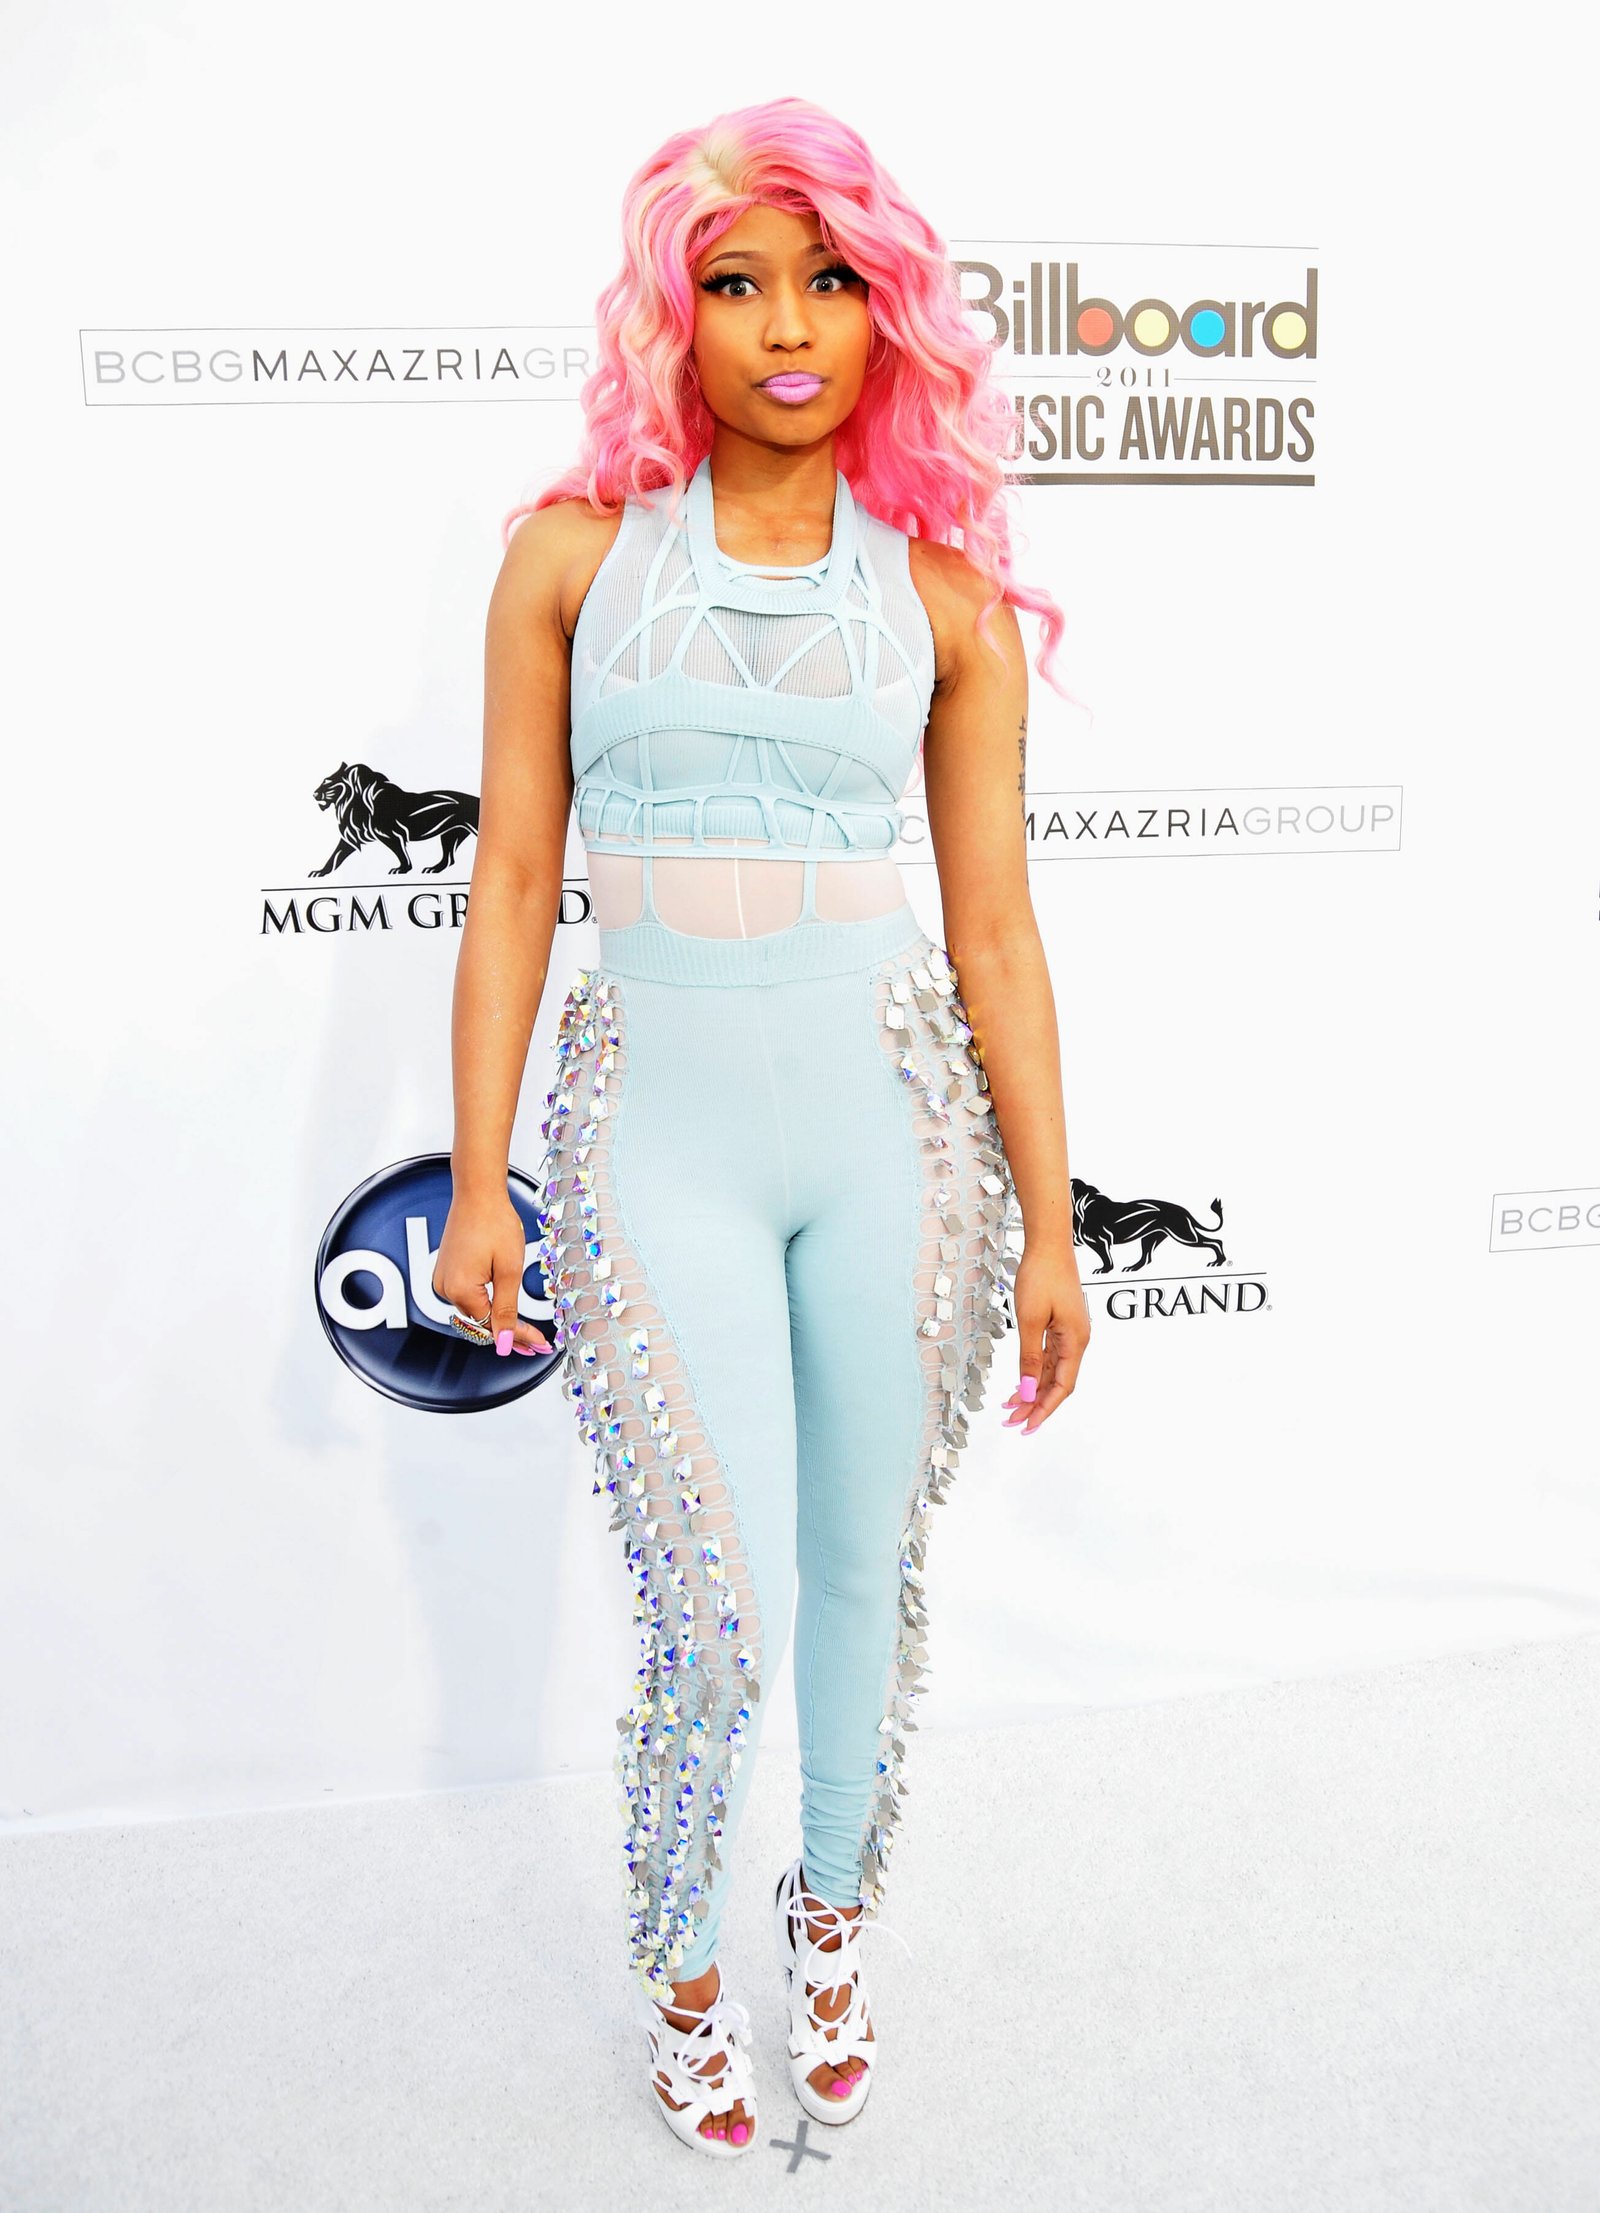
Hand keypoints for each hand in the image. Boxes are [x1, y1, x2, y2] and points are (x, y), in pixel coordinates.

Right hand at [432, 1188, 550, 1357]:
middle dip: (508, 1331)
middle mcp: (444, 1288)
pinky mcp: (446, 1271)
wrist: (478, 1193)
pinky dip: (486, 1302)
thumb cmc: (494, 1223)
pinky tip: (503, 1309)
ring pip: (474, 1310)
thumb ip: (506, 1308)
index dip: (517, 1337)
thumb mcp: (509, 1269)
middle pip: (480, 1321)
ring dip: (497, 1319)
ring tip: (526, 1332)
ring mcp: (442, 1280)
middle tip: (536, 1344)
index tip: (538, 1346)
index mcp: (459, 1290)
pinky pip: (468, 1296)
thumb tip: (503, 1342)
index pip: (491, 1325)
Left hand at [1000, 1245, 1089, 1433]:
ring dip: (1033, 1389)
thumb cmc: (1042, 1276)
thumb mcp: (1030, 1320)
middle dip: (1036, 1404)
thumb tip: (1028, 1391)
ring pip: (1052, 1371)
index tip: (1026, 1425)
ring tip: (1011, 1406)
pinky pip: (1049, 1356)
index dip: (1044, 1409)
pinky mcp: (1061, 1324)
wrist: (1048, 1244)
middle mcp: (1077, 1340)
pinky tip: (1021, 1381)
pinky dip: (1034, 1371)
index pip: (1062, 1387)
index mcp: (1075, 1341)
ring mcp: (1070, 1332)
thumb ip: (1029, 1358)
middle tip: (1012, 1421)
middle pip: (1057, 1382)